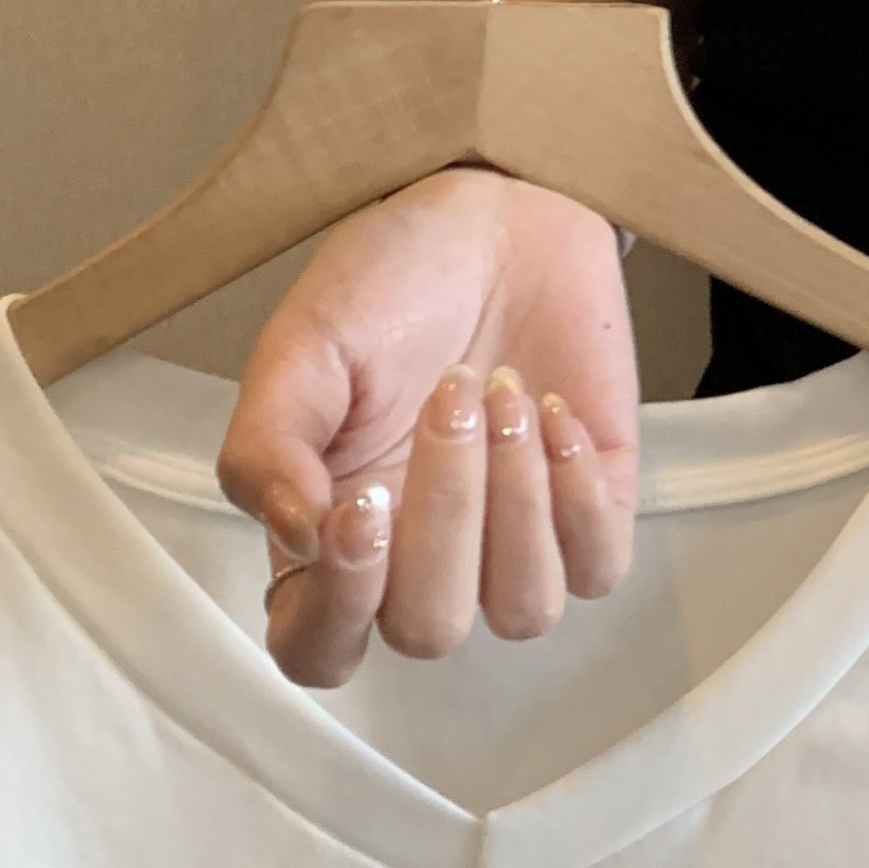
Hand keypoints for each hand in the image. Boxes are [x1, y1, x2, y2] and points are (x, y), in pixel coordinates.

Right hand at [215, 169, 640, 686]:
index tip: (364, 505)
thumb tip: (301, 539)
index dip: (342, 607)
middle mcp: (419, 556)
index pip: (320, 649)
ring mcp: (512, 539)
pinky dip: (579, 496)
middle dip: (446, 513)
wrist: (497, 218)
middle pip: (431, 628)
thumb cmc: (389, 283)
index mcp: (330, 534)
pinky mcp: (591, 506)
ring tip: (503, 391)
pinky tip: (553, 411)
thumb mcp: (300, 348)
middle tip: (450, 394)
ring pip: (523, 609)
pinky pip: (599, 568)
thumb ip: (268, 449)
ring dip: (517, 501)